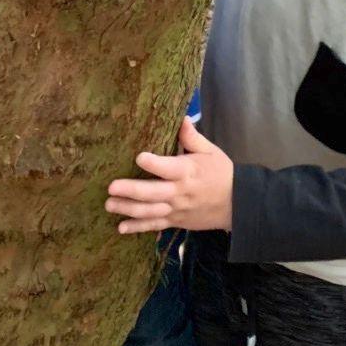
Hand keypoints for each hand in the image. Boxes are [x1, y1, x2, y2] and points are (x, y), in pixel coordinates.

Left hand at [106, 117, 233, 233]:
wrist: (236, 203)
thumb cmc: (221, 173)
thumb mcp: (211, 151)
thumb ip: (192, 137)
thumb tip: (181, 118)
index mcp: (188, 171)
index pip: (169, 167)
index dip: (154, 163)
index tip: (139, 157)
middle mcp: (180, 192)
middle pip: (153, 193)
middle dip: (131, 190)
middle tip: (111, 187)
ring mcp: (176, 209)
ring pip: (150, 211)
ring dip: (128, 209)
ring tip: (109, 205)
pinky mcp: (175, 221)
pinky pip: (155, 225)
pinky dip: (138, 228)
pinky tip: (121, 227)